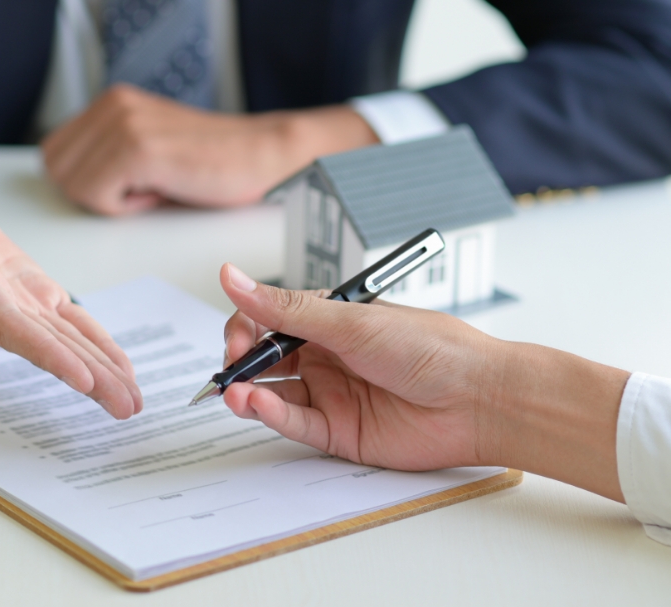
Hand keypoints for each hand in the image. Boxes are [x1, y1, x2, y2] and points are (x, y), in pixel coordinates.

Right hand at [0, 158, 141, 418]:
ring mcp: (20, 306)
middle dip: (88, 378)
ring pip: (64, 345)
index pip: (12, 328)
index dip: (48, 354)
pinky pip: (70, 326)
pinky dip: (97, 346)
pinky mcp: (37, 297)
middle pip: (46, 349)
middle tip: (125, 406)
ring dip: (99, 373)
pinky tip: (118, 369)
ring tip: (130, 400)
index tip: (81, 379)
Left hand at [41, 84, 377, 214]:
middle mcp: (112, 104)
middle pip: (57, 170)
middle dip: (94, 192)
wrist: (264, 155)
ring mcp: (124, 122)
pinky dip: (127, 207)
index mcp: (111, 102)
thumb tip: (66, 181)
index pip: (54, 154)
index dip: (87, 182)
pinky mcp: (138, 147)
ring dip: (114, 200)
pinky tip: (161, 191)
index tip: (130, 182)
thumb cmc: (213, 164)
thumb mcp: (148, 148)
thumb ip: (106, 154)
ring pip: (74, 185)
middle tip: (143, 187)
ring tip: (156, 186)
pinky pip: (97, 196)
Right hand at [219, 263, 498, 470]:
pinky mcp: (339, 431)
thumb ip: (285, 308)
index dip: (247, 326)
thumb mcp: (350, 321)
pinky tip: (257, 406)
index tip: (236, 337)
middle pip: (266, 358)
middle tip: (230, 368)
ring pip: (274, 393)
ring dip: (248, 392)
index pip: (270, 318)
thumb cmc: (428, 348)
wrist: (478, 399)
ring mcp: (331, 394)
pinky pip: (295, 423)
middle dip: (241, 362)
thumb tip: (232, 277)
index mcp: (329, 320)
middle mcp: (326, 355)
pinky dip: (271, 415)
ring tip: (235, 394)